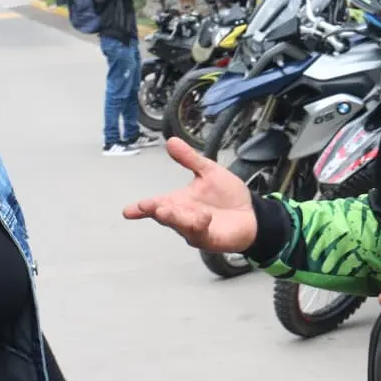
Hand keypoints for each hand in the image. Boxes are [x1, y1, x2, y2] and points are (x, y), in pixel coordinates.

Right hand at [122, 138, 256, 251]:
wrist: (252, 213)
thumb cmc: (228, 195)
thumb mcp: (209, 171)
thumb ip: (189, 159)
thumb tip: (170, 141)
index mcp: (178, 202)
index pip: (155, 205)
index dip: (141, 208)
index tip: (127, 211)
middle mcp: (182, 218)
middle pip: (164, 216)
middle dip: (156, 211)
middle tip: (150, 206)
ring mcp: (194, 231)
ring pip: (180, 226)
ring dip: (174, 218)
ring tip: (166, 210)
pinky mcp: (209, 239)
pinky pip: (200, 234)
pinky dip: (199, 226)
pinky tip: (204, 217)